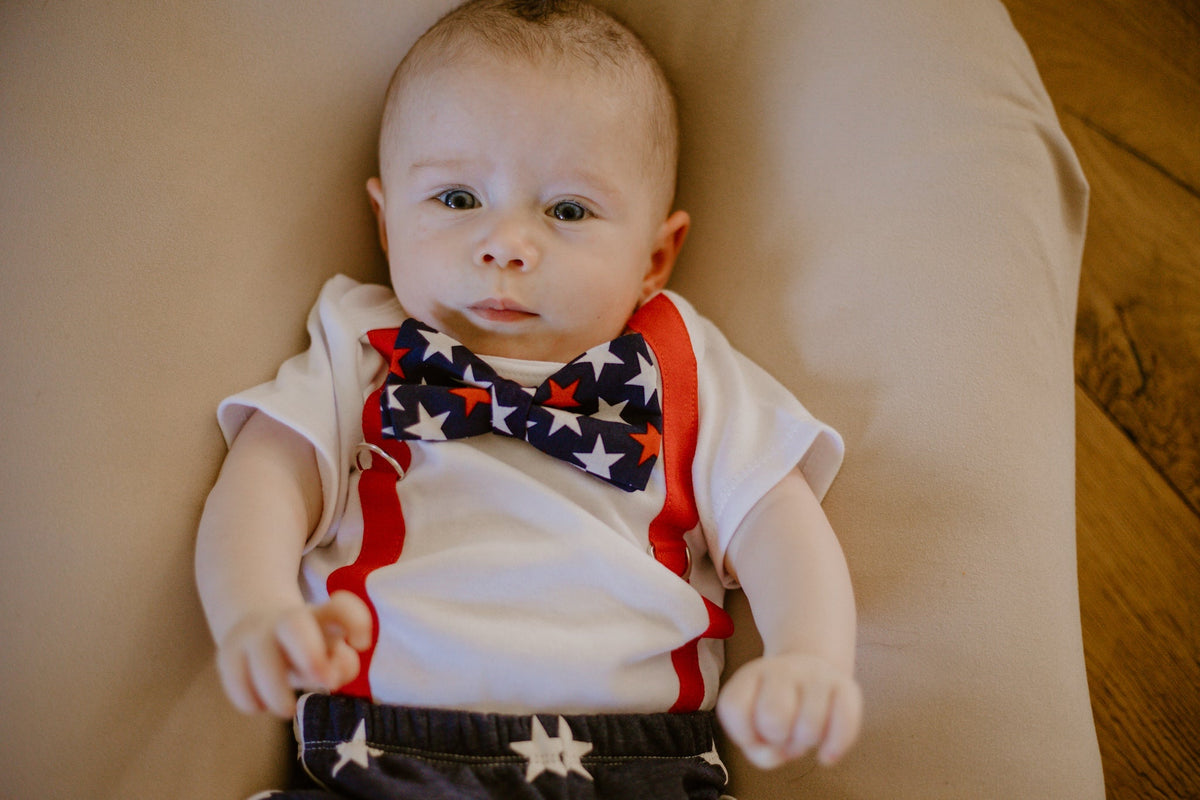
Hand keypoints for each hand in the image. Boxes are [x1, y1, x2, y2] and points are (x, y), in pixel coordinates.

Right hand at [216, 591, 372, 717]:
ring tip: (288, 710)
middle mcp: (287, 621)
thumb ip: (342, 664)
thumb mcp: (330, 653)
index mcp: (320, 616)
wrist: (258, 631)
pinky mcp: (228, 656)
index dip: (356, 622)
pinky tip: (260, 705)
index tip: (361, 644)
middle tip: (324, 683)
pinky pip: (235, 681)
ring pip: (261, 657)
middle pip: (294, 624)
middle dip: (310, 655)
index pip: (340, 608)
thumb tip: (334, 677)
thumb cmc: (307, 648)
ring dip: (277, 691)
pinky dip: (250, 700)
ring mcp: (254, 636)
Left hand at [717, 653, 861, 768]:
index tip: (755, 732)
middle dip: (778, 738)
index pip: (734, 707)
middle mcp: (781, 669)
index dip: (743, 734)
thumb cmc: (778, 711)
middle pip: (773, 718)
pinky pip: (845, 723)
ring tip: (803, 731)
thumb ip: (757, 751)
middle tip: (783, 734)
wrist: (811, 673)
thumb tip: (776, 755)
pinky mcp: (845, 684)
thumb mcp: (756, 729)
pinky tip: (826, 754)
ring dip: (806, 742)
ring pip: (809, 727)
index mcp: (750, 675)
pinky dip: (835, 747)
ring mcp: (815, 674)